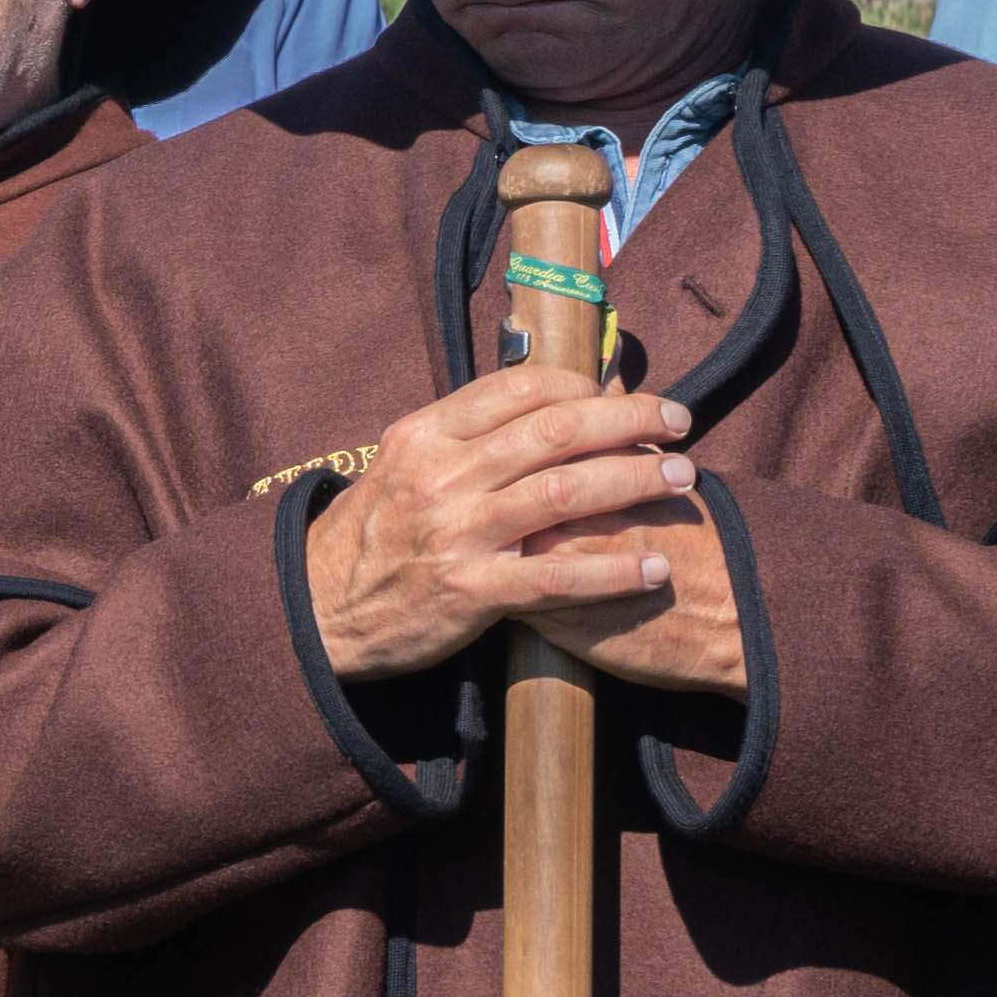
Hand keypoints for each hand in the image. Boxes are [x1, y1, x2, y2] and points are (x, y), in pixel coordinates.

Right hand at [299, 364, 705, 681]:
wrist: (314, 612)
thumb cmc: (368, 538)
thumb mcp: (400, 467)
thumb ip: (462, 437)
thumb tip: (536, 405)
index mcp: (425, 435)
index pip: (520, 387)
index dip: (585, 385)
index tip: (624, 394)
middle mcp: (442, 476)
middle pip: (557, 429)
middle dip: (631, 419)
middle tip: (681, 422)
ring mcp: (456, 533)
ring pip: (566, 491)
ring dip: (637, 480)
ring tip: (683, 479)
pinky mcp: (470, 592)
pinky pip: (558, 578)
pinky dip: (614, 571)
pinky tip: (655, 568)